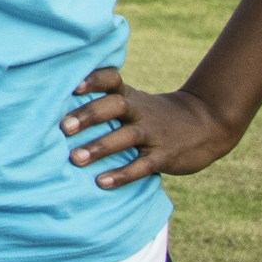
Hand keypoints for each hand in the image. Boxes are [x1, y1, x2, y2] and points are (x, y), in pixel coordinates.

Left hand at [62, 64, 245, 189]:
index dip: (93, 79)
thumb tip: (54, 112)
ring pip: (127, 137)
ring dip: (100, 147)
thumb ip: (104, 104)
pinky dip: (122, 174)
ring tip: (75, 158)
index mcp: (129, 96)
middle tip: (63, 127)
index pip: (111, 79)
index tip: (73, 85)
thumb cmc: (154, 115)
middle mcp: (140, 111)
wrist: (207, 123)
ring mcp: (154, 133)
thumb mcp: (134, 102)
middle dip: (89, 115)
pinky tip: (102, 182)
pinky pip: (143, 166)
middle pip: (115, 106)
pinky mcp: (165, 156)